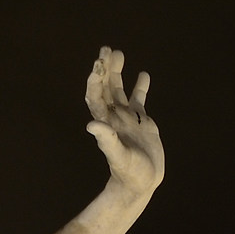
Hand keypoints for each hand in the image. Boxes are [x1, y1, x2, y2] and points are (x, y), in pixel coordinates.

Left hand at [85, 47, 162, 198]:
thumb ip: (106, 140)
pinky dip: (140, 88)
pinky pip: (139, 101)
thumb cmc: (129, 174)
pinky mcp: (142, 124)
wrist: (141, 185)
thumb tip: (91, 125)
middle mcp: (115, 119)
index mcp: (107, 124)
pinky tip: (143, 75)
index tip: (99, 62)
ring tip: (119, 53)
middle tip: (107, 48)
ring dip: (118, 74)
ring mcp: (128, 120)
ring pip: (120, 92)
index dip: (95, 80)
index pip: (96, 97)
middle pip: (106, 89)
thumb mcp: (118, 156)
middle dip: (105, 69)